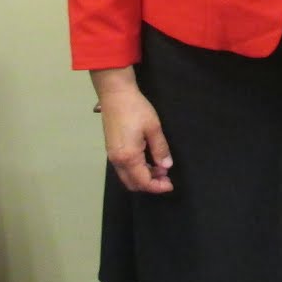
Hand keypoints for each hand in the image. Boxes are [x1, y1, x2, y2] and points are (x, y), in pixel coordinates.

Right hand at [91, 67, 173, 193]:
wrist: (115, 95)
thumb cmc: (136, 109)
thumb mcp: (153, 128)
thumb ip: (160, 149)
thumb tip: (166, 167)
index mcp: (128, 157)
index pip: (143, 181)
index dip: (157, 187)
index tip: (170, 185)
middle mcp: (117, 161)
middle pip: (132, 184)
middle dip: (150, 184)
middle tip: (166, 177)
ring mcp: (112, 156)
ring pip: (127, 177)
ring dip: (143, 177)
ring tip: (160, 167)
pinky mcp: (111, 149)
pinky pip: (123, 168)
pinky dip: (136, 170)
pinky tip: (148, 160)